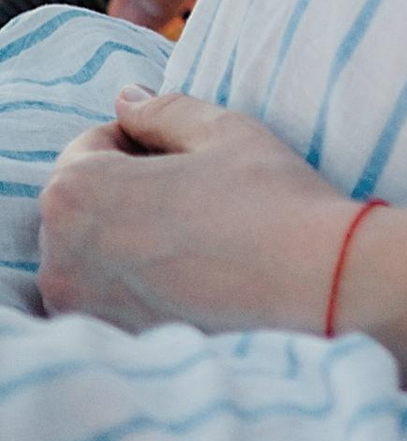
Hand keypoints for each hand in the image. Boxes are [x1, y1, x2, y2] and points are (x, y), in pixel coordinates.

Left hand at [38, 87, 352, 336]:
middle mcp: (59, 256)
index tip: (187, 153)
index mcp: (76, 192)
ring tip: (194, 234)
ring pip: (93, 250)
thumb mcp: (220, 130)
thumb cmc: (267, 196)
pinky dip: (138, 279)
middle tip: (194, 191)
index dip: (140, 139)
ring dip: (129, 234)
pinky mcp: (108, 342)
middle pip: (84, 202)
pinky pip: (108, 294)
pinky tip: (191, 272)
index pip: (89, 147)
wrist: (313, 284)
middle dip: (126, 188)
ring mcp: (80, 308)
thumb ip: (160, 110)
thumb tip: (126, 99)